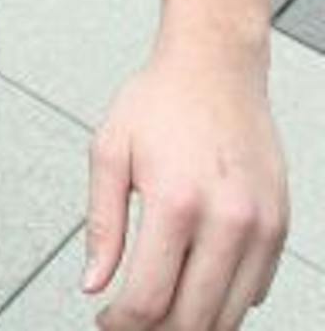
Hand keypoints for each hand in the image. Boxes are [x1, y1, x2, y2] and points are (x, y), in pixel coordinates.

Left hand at [81, 51, 286, 328]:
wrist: (216, 69)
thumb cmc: (160, 103)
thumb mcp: (109, 153)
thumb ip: (101, 226)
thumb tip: (94, 283)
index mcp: (176, 203)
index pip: (150, 296)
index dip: (123, 323)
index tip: (107, 322)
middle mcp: (227, 221)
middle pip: (194, 317)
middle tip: (130, 323)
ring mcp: (261, 227)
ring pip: (230, 314)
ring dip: (193, 325)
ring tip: (159, 311)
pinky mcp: (279, 227)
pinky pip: (255, 290)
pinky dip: (224, 302)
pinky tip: (194, 286)